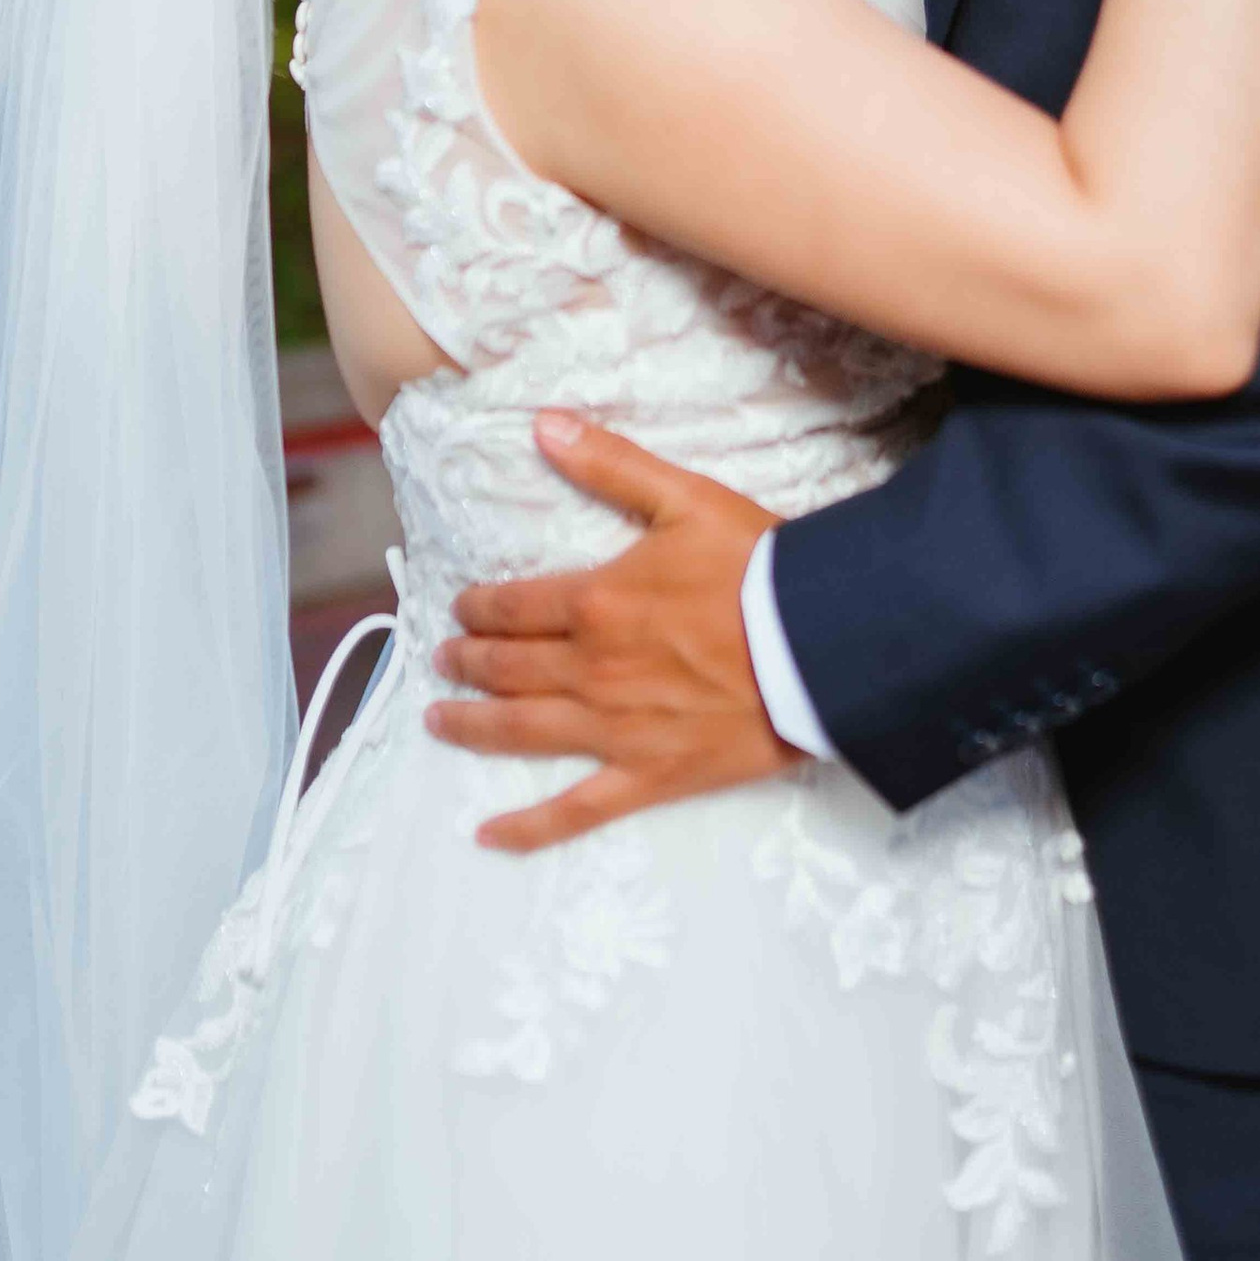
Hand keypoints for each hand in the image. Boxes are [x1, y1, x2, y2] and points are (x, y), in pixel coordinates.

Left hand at [425, 411, 785, 852]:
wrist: (820, 644)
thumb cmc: (758, 567)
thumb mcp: (685, 498)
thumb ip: (610, 464)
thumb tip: (543, 425)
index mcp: (595, 603)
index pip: (514, 606)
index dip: (478, 606)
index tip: (459, 606)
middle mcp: (591, 670)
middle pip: (509, 667)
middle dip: (468, 661)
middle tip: (442, 659)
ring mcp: (615, 729)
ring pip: (522, 731)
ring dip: (473, 726)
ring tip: (439, 721)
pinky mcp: (648, 775)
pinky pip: (576, 810)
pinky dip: (529, 828)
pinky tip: (489, 836)